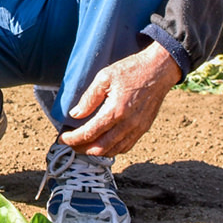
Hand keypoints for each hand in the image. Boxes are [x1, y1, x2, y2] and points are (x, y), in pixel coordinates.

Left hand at [59, 42, 181, 157]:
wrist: (159, 70)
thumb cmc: (132, 70)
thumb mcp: (105, 77)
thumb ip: (89, 98)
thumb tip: (75, 114)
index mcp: (116, 111)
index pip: (90, 133)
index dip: (73, 139)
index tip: (62, 138)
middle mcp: (128, 124)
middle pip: (100, 148)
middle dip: (82, 149)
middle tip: (70, 144)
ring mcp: (137, 128)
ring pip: (114, 151)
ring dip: (96, 152)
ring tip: (83, 146)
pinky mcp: (144, 128)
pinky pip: (126, 146)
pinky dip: (112, 149)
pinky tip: (103, 144)